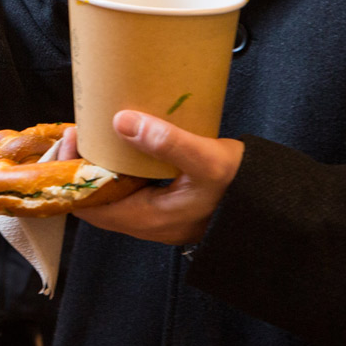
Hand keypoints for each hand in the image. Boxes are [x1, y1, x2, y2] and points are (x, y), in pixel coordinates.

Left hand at [71, 112, 245, 245]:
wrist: (274, 203)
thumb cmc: (243, 186)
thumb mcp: (207, 160)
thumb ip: (167, 142)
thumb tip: (121, 122)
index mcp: (149, 218)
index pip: (87, 205)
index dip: (70, 175)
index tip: (71, 140)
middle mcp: (147, 222)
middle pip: (94, 200)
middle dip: (81, 168)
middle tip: (80, 131)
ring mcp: (157, 215)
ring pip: (112, 194)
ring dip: (100, 166)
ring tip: (96, 133)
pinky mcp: (167, 204)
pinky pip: (130, 188)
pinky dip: (120, 168)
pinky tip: (123, 144)